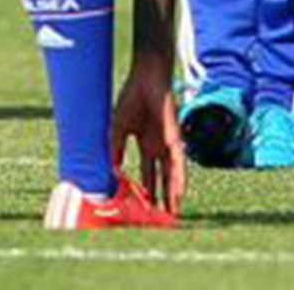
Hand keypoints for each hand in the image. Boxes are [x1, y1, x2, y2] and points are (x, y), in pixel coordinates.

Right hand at [110, 49, 184, 213]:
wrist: (146, 77)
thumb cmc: (132, 96)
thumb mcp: (118, 128)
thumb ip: (116, 149)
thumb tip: (113, 172)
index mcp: (145, 143)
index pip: (147, 171)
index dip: (146, 188)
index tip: (144, 206)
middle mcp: (158, 145)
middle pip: (162, 176)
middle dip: (162, 196)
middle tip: (163, 217)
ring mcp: (168, 141)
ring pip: (172, 173)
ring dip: (173, 192)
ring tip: (173, 211)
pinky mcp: (174, 136)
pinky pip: (179, 161)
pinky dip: (179, 177)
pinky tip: (180, 191)